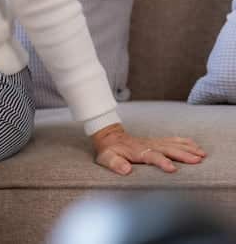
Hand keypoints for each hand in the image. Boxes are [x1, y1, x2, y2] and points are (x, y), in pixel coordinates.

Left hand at [91, 123, 206, 174]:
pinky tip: (195, 145)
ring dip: (188, 149)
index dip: (162, 162)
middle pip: (168, 149)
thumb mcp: (106, 158)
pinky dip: (185, 142)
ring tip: (202, 154)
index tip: (172, 168)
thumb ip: (115, 164)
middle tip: (197, 160)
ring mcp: (153, 142)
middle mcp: (148, 145)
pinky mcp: (157, 141)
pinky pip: (172, 140)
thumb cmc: (109, 151)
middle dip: (183, 154)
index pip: (151, 156)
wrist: (109, 137)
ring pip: (173, 144)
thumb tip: (126, 170)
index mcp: (137, 151)